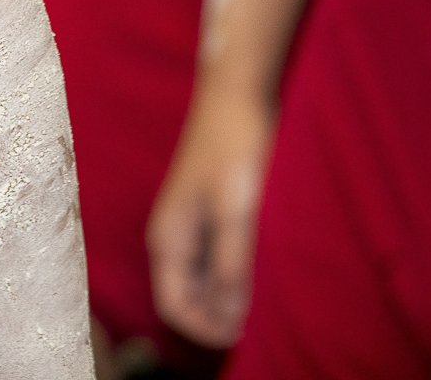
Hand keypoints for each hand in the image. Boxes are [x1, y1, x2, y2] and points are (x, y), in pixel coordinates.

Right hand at [147, 86, 275, 347]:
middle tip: (258, 324)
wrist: (234, 95)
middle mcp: (170, 236)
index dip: (203, 328)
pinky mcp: (204, 212)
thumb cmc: (234, 147)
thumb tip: (229, 315)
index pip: (173, 305)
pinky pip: (211, 259)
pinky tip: (258, 271)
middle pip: (184, 295)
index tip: (242, 336)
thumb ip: (231, 264)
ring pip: (199, 279)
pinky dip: (230, 274)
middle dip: (215, 316)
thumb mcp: (236, 211)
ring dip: (224, 296)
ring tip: (262, 302)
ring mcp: (187, 224)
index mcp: (168, 238)